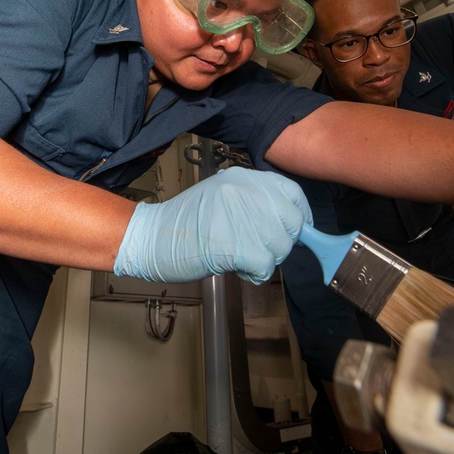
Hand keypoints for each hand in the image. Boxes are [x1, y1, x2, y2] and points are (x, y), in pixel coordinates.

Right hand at [114, 167, 312, 284]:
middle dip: (281, 243)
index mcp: (244, 179)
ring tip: (241, 258)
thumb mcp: (223, 199)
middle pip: (291, 223)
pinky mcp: (236, 245)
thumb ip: (255, 204)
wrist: (152, 238)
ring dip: (266, 260)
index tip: (297, 230)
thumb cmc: (185, 224)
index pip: (292, 193)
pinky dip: (255, 274)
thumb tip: (288, 222)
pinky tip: (238, 268)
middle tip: (259, 249)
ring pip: (281, 247)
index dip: (301, 215)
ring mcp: (241, 217)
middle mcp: (246, 193)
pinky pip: (266, 266)